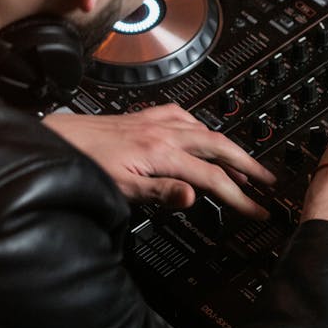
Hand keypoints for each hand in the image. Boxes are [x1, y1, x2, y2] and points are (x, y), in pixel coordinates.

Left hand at [43, 103, 274, 216]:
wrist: (59, 139)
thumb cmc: (84, 164)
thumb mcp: (122, 188)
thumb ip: (161, 192)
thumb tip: (194, 197)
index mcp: (162, 153)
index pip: (212, 178)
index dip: (239, 196)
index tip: (257, 210)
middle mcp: (163, 133)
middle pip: (219, 147)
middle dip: (248, 165)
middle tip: (268, 181)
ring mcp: (156, 122)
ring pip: (205, 130)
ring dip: (229, 148)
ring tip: (244, 165)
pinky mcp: (145, 117)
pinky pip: (184, 116)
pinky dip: (201, 127)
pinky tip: (202, 133)